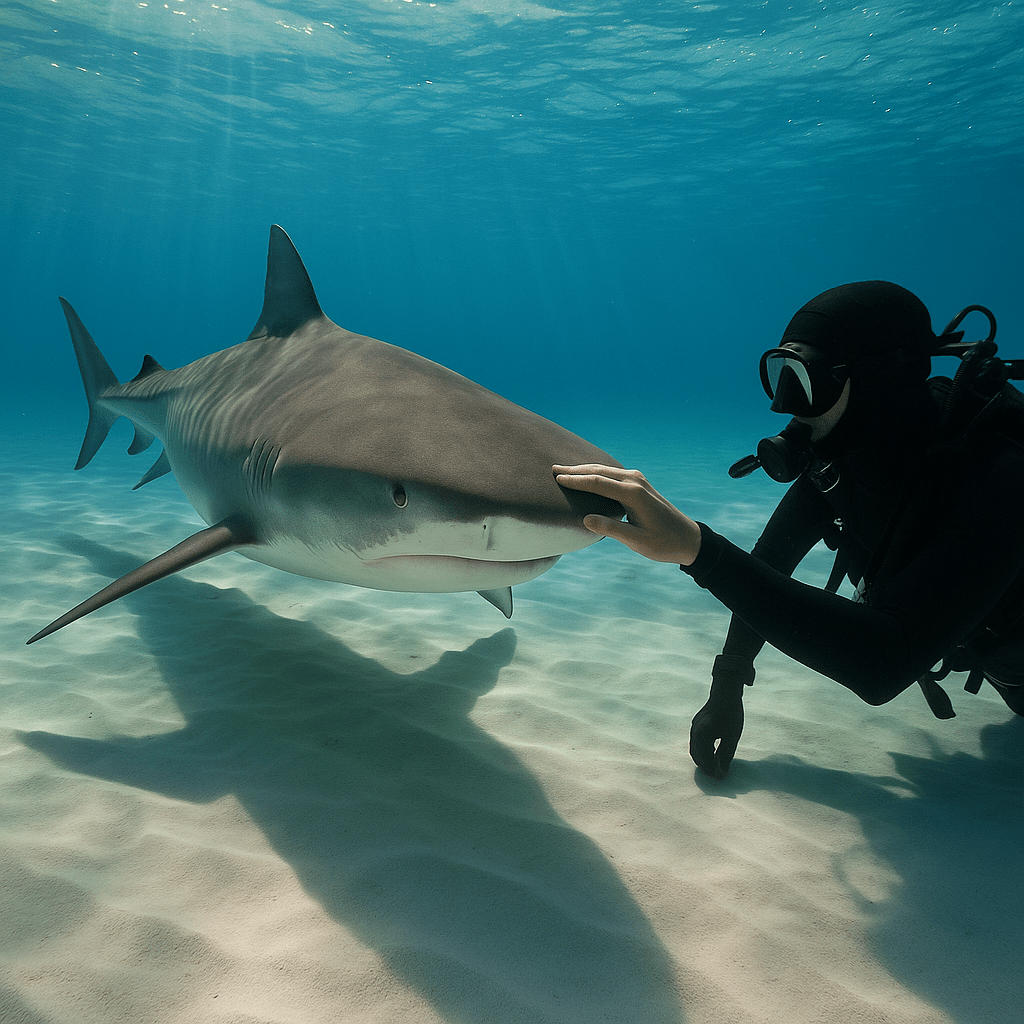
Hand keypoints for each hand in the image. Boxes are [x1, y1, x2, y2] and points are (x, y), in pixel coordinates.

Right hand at [553, 464, 701, 565]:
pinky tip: (587, 474)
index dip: (576, 480)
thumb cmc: (663, 543)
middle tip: (553, 468)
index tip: (557, 478)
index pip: (598, 483)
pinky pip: (613, 473)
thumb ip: (612, 529)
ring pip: (606, 470)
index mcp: (633, 494)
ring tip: (565, 470)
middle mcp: (635, 482)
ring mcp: (638, 480)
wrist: (688, 539)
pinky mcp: (639, 484)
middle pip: (600, 471)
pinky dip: (597, 473)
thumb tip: (586, 519)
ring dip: (585, 469)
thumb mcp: (637, 540)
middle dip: (576, 470)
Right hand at [689, 656, 751, 778]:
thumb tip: (722, 774)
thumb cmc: (730, 714)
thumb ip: (726, 756)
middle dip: (706, 767)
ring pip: (696, 750)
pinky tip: (713, 753)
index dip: (712, 771)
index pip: (704, 760)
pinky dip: (703, 751)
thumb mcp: (732, 737)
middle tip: (718, 775)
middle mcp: (694, 732)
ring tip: (716, 767)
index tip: (722, 778)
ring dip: (704, 759)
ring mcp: (694, 727)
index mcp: (702, 736)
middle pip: (696, 756)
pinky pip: (697, 742)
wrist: (725, 692)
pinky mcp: (697, 724)